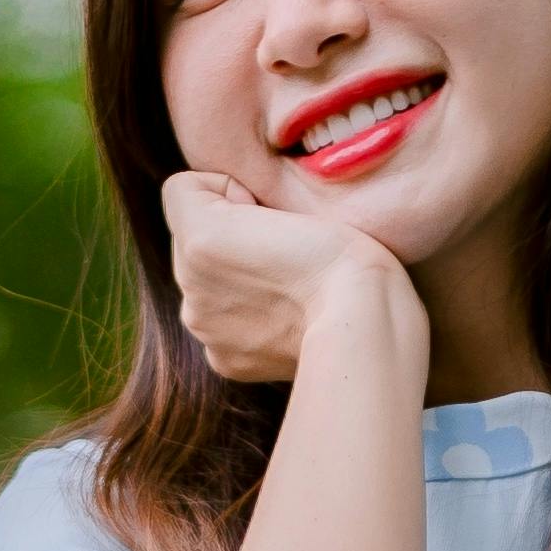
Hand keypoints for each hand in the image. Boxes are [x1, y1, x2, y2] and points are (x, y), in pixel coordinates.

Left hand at [163, 171, 423, 388]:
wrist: (363, 326)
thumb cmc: (336, 255)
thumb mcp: (281, 194)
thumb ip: (223, 195)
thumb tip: (224, 220)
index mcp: (197, 236)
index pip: (187, 189)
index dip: (232, 192)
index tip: (268, 215)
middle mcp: (187, 284)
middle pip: (193, 239)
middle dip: (229, 240)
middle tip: (284, 253)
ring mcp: (205, 328)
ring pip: (208, 283)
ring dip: (237, 280)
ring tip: (287, 288)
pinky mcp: (224, 360)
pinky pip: (223, 325)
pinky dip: (246, 320)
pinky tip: (283, 319)